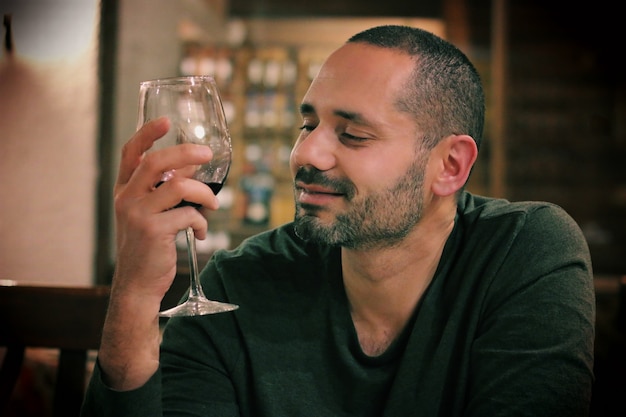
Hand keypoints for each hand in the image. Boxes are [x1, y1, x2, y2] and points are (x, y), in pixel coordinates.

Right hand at [113, 116, 218, 300]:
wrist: (137, 284)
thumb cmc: (148, 247)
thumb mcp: (151, 214)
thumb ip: (166, 190)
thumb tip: (194, 166)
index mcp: (124, 190)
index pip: (130, 153)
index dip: (147, 133)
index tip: (167, 120)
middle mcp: (127, 198)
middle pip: (155, 162)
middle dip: (186, 153)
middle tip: (207, 154)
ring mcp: (138, 214)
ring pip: (179, 186)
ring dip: (204, 193)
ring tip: (212, 205)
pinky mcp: (153, 231)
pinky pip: (188, 215)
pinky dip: (202, 222)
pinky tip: (202, 233)